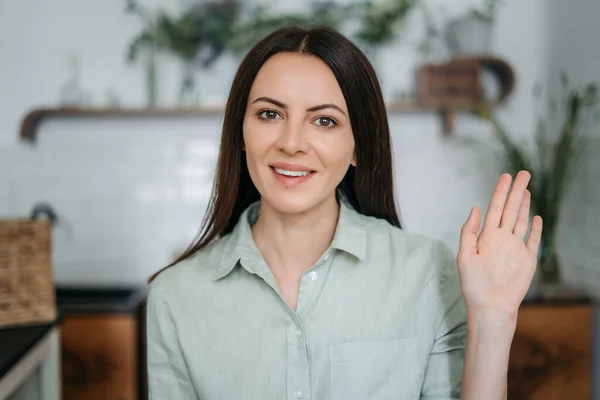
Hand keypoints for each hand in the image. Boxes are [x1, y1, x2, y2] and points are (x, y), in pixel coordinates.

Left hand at [457, 171, 542, 316]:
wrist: (490, 307)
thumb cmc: (474, 285)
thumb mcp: (465, 256)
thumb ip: (469, 232)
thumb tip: (475, 208)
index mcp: (486, 237)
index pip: (494, 209)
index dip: (500, 192)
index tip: (505, 177)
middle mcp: (501, 239)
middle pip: (510, 210)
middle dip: (516, 191)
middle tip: (522, 173)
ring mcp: (515, 248)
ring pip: (521, 221)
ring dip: (524, 205)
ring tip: (526, 189)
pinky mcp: (527, 259)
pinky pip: (533, 240)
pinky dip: (535, 228)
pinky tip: (535, 216)